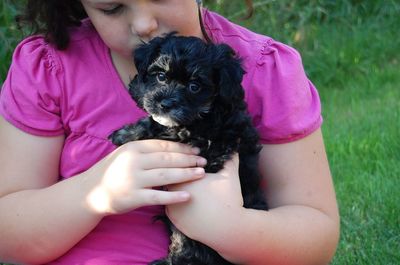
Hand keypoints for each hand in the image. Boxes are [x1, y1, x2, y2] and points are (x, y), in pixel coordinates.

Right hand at [84, 140, 206, 214]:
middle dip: (188, 160)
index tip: (196, 150)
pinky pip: (158, 196)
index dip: (182, 148)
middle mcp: (134, 161)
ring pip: (166, 175)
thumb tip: (173, 148)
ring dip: (186, 174)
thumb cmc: (112, 171)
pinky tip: (187, 195)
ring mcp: (133, 179)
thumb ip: (145, 151)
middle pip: (168, 159)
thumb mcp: (125, 154)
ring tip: (201, 174)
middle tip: (203, 161)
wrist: (90, 192)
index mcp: (133, 148)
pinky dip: (173, 196)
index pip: (163, 146)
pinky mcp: (133, 197)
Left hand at [165, 154, 243, 241]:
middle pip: (167, 180)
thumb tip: (236, 143)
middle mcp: (174, 192)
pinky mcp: (175, 222)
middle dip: (173, 177)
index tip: (186, 165)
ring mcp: (173, 208)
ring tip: (179, 189)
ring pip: (166, 195)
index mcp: (184, 177)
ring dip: (172, 192)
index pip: (173, 166)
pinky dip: (175, 206)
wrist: (228, 227)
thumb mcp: (230, 174)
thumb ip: (230, 157)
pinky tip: (179, 203)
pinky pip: (171, 210)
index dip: (180, 164)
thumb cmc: (228, 199)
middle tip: (181, 176)